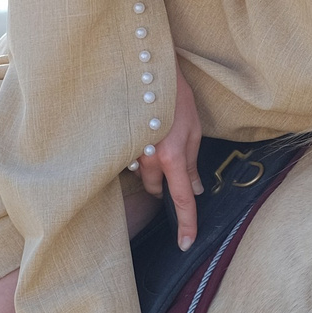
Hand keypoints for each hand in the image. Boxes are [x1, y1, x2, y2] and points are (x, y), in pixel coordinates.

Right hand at [128, 67, 200, 249]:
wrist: (146, 69)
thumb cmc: (175, 96)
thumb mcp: (193, 128)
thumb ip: (192, 162)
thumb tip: (195, 189)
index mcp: (171, 156)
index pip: (182, 198)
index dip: (186, 222)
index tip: (186, 243)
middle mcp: (147, 158)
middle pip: (156, 188)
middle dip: (165, 184)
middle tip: (172, 158)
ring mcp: (128, 151)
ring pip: (141, 175)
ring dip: (150, 167)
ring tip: (157, 137)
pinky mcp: (116, 143)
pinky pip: (127, 160)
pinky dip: (136, 154)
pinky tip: (141, 134)